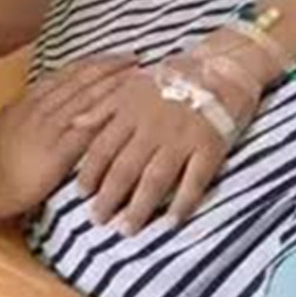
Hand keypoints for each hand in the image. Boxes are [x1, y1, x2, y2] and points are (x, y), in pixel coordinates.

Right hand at [0, 55, 136, 215]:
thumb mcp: (4, 126)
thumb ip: (24, 112)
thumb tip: (36, 102)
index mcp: (27, 101)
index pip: (65, 75)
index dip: (90, 64)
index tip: (111, 57)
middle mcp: (40, 108)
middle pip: (81, 80)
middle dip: (109, 67)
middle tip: (134, 58)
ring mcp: (49, 127)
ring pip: (87, 97)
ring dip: (114, 84)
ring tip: (137, 76)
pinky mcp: (58, 150)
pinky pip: (87, 128)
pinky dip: (109, 114)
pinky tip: (127, 110)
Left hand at [70, 46, 265, 234]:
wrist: (222, 67)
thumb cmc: (171, 79)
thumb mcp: (131, 86)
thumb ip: (102, 107)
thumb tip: (73, 124)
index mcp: (131, 111)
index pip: (103, 147)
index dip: (90, 172)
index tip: (81, 194)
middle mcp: (153, 127)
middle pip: (126, 168)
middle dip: (109, 197)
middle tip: (98, 220)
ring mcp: (182, 138)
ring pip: (156, 178)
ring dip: (140, 206)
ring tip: (127, 229)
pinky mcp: (210, 146)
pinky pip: (195, 180)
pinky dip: (183, 202)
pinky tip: (171, 222)